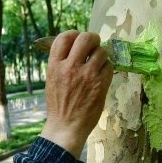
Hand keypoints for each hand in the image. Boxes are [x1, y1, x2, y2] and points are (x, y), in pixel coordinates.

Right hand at [40, 30, 113, 157]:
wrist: (65, 127)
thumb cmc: (58, 106)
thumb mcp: (52, 81)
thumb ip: (62, 64)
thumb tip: (75, 50)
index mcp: (55, 66)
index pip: (64, 38)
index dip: (73, 34)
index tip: (77, 39)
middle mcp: (70, 67)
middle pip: (85, 38)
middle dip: (92, 39)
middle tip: (94, 45)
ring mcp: (86, 75)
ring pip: (101, 52)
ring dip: (101, 56)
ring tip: (98, 65)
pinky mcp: (100, 84)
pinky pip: (109, 67)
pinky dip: (107, 69)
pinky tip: (102, 76)